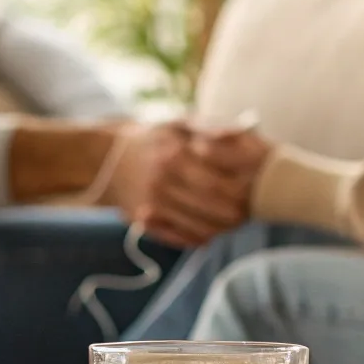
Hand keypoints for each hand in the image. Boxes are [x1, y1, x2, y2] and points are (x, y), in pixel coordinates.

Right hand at [106, 123, 259, 247]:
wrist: (107, 158)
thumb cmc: (154, 139)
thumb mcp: (178, 123)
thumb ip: (209, 127)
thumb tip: (239, 132)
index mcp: (173, 156)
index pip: (219, 184)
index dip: (242, 191)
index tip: (255, 190)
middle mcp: (161, 183)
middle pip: (215, 210)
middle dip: (239, 213)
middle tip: (251, 210)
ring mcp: (151, 205)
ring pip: (201, 229)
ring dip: (224, 229)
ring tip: (235, 220)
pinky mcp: (143, 222)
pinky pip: (180, 239)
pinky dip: (200, 239)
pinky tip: (211, 230)